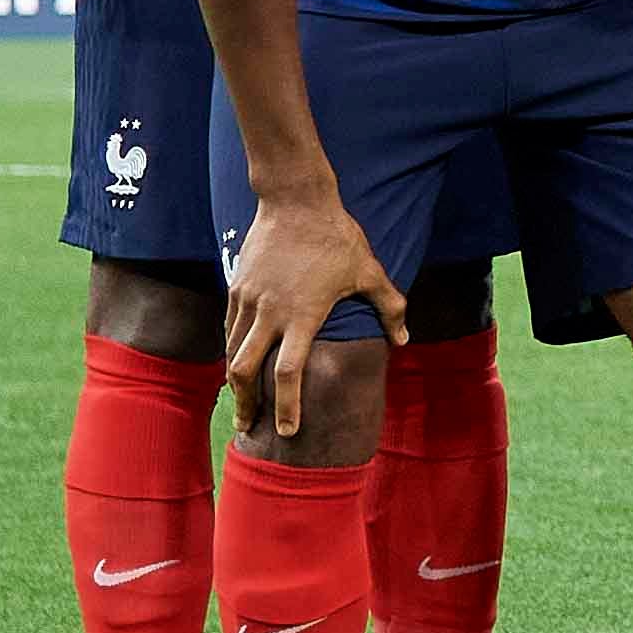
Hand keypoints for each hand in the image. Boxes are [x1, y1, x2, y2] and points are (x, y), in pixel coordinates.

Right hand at [224, 190, 405, 438]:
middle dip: (246, 404)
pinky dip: (231, 349)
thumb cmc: (337, 237)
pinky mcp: (236, 287)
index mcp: (303, 315)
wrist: (295, 201)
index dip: (287, 406)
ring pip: (232, 350)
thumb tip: (403, 339)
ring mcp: (248, 300)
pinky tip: (238, 361)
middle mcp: (269, 313)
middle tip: (248, 427)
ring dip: (235, 380)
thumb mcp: (370, 271)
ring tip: (241, 401)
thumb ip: (390, 307)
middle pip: (245, 371)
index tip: (286, 431)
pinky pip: (229, 328)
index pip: (288, 373)